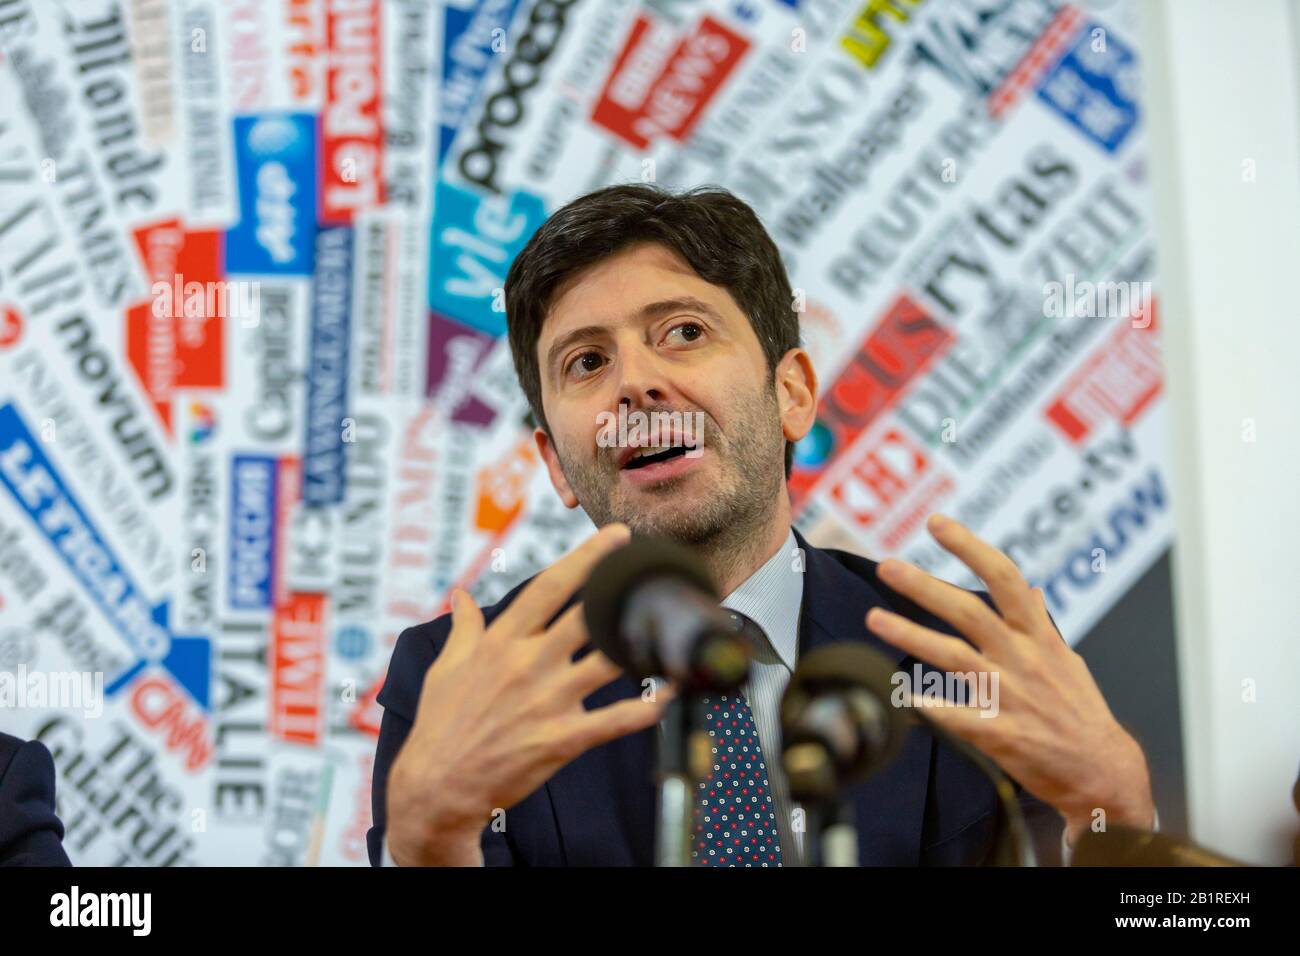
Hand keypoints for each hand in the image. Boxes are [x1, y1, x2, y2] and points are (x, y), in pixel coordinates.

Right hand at [386, 523, 674, 865]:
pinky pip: (615, 720)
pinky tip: (672, 693)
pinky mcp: (561, 738)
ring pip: (609, 662)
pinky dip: (648, 708)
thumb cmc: (442, 724)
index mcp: (502, 641)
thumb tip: (461, 595)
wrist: (437, 786)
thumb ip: (463, 627)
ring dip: (644, 645)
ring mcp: (548, 701)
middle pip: (587, 615)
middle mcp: (529, 664)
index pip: (550, 587)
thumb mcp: (446, 667)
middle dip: (624, 588)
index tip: (616, 537)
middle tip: (655, 569)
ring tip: (674, 627)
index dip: (587, 558)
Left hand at [865, 514, 1154, 845]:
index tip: (938, 523)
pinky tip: (898, 695)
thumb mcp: (1067, 659)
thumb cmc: (1081, 713)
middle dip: (924, 586)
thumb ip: (1042, 623)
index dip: (970, 547)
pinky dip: (928, 706)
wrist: (1101, 772)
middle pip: (968, 611)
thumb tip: (1031, 588)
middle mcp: (1022, 659)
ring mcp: (1010, 695)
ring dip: (910, 634)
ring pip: (953, 657)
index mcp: (1039, 636)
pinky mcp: (1000, 733)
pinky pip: (956, 716)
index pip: (1005, 578)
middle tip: (887, 566)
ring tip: (874, 618)